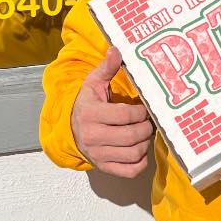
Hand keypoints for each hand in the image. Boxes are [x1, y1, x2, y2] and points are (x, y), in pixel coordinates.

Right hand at [70, 46, 153, 177]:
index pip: (124, 116)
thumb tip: (116, 50)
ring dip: (145, 143)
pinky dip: (140, 162)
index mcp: (90, 114)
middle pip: (131, 136)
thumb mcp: (93, 83)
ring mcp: (98, 155)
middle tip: (149, 122)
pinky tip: (140, 150)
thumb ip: (107, 68)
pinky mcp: (104, 167)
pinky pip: (129, 171)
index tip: (144, 109)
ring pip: (133, 154)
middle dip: (146, 128)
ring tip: (144, 133)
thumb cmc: (87, 104)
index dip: (140, 112)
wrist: (71, 129)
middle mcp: (92, 137)